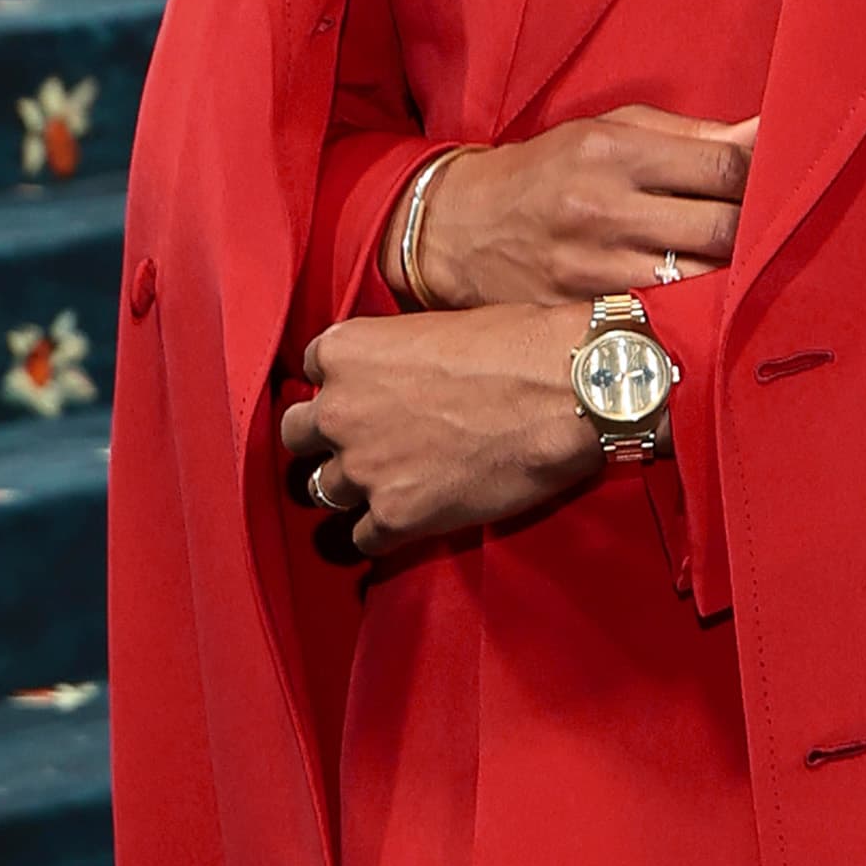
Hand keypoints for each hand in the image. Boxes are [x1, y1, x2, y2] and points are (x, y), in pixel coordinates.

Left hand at [282, 308, 601, 553]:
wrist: (567, 392)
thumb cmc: (516, 346)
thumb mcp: (437, 326)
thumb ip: (395, 356)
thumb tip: (401, 378)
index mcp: (344, 351)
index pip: (311, 372)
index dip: (340, 386)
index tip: (365, 396)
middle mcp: (338, 410)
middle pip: (298, 435)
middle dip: (326, 440)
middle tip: (362, 444)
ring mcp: (363, 469)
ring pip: (324, 491)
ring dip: (352, 489)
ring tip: (388, 486)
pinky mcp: (395, 517)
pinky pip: (362, 539)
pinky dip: (382, 533)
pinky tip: (409, 521)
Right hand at [401, 106, 754, 307]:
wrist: (460, 227)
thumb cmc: (549, 171)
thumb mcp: (608, 132)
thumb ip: (690, 137)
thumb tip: (766, 132)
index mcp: (614, 152)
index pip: (723, 169)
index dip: (766, 179)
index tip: (783, 185)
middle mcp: (603, 209)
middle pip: (722, 230)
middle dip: (759, 232)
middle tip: (775, 234)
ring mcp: (592, 269)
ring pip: (700, 284)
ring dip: (733, 280)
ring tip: (748, 273)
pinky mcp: (582, 314)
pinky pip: (661, 318)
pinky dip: (692, 313)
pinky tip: (706, 307)